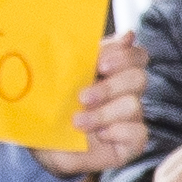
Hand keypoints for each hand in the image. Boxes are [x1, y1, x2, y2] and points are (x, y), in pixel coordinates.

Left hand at [42, 33, 156, 179]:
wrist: (42, 146)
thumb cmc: (52, 109)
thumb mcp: (62, 77)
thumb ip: (90, 55)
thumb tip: (127, 36)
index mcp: (111, 74)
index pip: (137, 56)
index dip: (124, 57)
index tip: (100, 64)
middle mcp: (124, 94)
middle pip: (138, 78)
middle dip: (109, 86)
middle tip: (83, 97)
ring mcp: (129, 120)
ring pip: (134, 105)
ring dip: (103, 113)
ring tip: (78, 122)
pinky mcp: (129, 144)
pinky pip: (138, 133)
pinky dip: (117, 132)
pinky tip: (99, 135)